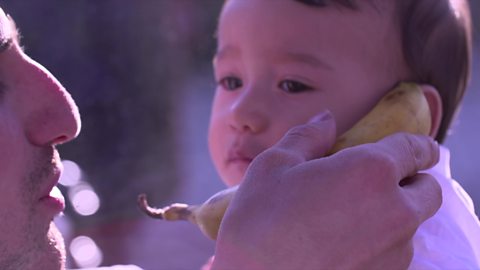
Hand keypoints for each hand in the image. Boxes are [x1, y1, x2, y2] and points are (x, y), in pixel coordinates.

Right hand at [211, 111, 440, 269]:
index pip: (417, 149)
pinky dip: (382, 243)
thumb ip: (308, 136)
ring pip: (412, 224)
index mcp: (370, 172)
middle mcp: (395, 212)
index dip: (417, 146)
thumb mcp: (274, 166)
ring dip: (394, 214)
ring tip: (351, 216)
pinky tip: (346, 242)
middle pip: (428, 190)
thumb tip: (326, 119)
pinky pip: (396, 253)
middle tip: (377, 182)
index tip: (414, 149)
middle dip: (411, 181)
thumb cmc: (259, 222)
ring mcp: (394, 252)